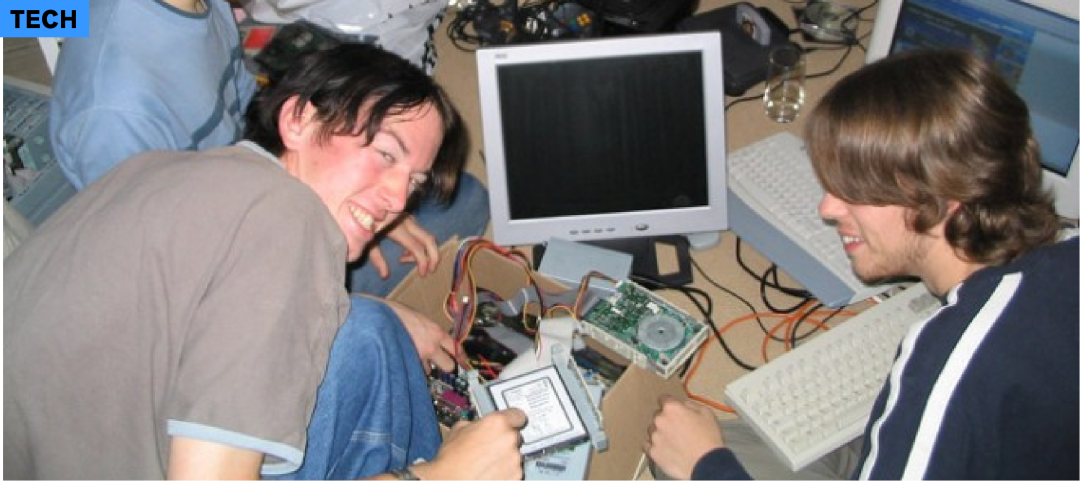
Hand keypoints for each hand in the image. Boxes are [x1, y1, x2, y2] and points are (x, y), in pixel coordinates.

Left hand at [368, 214, 439, 278]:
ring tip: (406, 259)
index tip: (422, 274)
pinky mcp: (410, 217)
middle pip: (429, 239)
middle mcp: (407, 222)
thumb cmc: (363, 220)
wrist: (363, 202)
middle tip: (431, 270)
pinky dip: (419, 244)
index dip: (422, 262)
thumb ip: (376, 258)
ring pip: (426, 236)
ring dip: (424, 251)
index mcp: (396, 229)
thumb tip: (385, 275)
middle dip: (434, 256)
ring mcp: (410, 218)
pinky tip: (405, 250)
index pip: (416, 247)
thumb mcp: (366, 240)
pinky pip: (420, 232)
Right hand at [382, 299, 456, 373]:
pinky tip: (404, 361)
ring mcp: (418, 358)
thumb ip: (429, 329)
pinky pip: (413, 371)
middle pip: (448, 366)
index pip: (456, 348)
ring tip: (414, 358)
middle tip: (439, 362)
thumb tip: (437, 337)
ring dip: (424, 367)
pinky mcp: (406, 365)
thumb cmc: (395, 313)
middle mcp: (431, 347)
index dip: (459, 355)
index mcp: (436, 332)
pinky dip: (411, 368)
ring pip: (428, 371)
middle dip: (444, 365)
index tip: (461, 359)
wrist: (377, 319)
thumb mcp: (418, 317)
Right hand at [412, 408, 526, 480]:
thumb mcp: (458, 429)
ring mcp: (515, 460)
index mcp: (497, 423)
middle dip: (504, 441)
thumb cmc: (452, 460)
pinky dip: (505, 472)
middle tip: (488, 447)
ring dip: (504, 457)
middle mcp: (510, 439)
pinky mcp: (516, 476)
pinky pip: (513, 470)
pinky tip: (489, 472)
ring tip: (486, 463)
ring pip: (514, 455)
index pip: (517, 415)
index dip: (512, 419)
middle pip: (514, 436)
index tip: (508, 423)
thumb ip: (476, 423)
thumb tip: (479, 425)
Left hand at [645, 395, 723, 479]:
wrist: (707, 464)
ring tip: (673, 442)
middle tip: (677, 429)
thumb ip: (691, 405)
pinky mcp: (653, 453)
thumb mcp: (706, 413)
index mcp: (671, 408)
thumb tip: (683, 405)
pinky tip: (666, 450)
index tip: (674, 410)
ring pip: (653, 431)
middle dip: (666, 420)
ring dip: (660, 433)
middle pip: (658, 416)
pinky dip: (656, 446)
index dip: (670, 404)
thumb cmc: (709, 437)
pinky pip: (649, 446)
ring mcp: (654, 437)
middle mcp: (659, 420)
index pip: (663, 399)